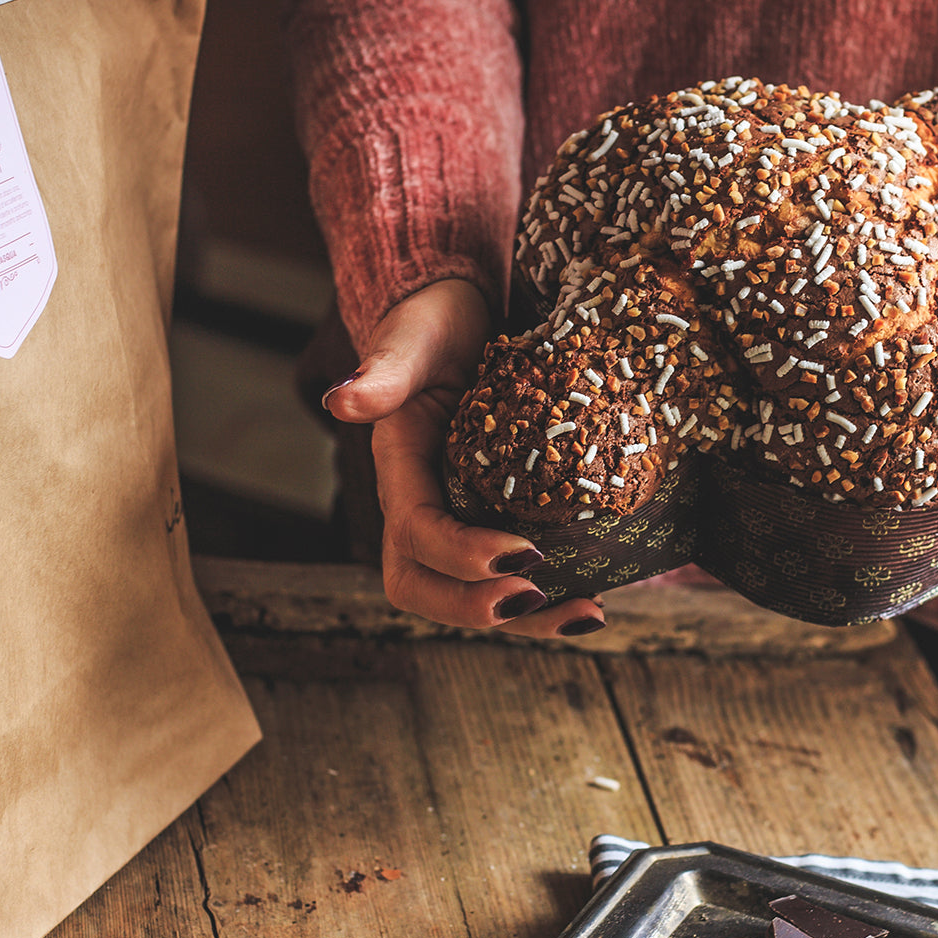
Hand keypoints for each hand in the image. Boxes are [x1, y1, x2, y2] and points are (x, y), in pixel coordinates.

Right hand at [322, 278, 606, 637]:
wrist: (459, 319)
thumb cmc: (433, 324)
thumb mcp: (412, 339)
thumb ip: (385, 371)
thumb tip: (342, 402)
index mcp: (398, 468)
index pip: (414, 532)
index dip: (461, 555)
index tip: (523, 555)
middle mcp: (421, 503)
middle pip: (425, 583)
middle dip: (476, 607)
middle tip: (538, 598)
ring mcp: (456, 516)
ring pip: (471, 591)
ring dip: (524, 618)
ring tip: (586, 615)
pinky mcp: (493, 515)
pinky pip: (509, 572)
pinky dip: (548, 595)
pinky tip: (595, 596)